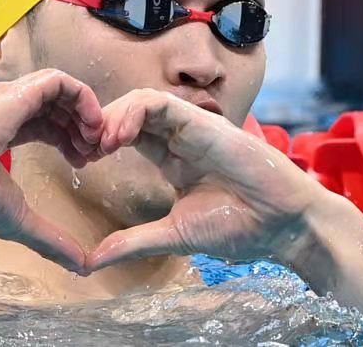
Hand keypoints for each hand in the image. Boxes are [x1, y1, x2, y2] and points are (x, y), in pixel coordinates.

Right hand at [0, 68, 103, 273]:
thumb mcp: (21, 220)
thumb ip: (52, 238)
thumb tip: (81, 267)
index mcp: (2, 129)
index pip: (45, 122)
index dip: (70, 138)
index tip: (84, 163)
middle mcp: (5, 108)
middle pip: (56, 105)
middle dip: (82, 127)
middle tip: (96, 153)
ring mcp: (11, 96)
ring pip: (62, 90)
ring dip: (86, 113)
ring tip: (95, 141)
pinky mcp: (19, 91)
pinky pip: (61, 81)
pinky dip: (84, 99)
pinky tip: (91, 126)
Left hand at [85, 89, 324, 269]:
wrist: (283, 225)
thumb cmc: (240, 227)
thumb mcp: (174, 234)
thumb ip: (134, 241)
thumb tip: (90, 261)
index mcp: (174, 158)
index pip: (129, 134)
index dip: (100, 141)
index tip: (79, 161)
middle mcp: (181, 138)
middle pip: (130, 113)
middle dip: (99, 125)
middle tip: (80, 150)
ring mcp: (193, 127)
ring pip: (142, 101)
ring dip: (113, 116)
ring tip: (97, 143)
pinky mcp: (204, 123)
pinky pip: (161, 103)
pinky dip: (133, 113)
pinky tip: (117, 136)